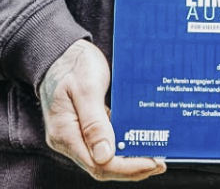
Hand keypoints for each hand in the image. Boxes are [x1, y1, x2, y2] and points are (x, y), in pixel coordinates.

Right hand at [40, 39, 165, 181]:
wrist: (61, 51)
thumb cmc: (73, 64)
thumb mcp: (86, 88)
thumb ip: (94, 122)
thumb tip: (105, 156)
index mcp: (65, 133)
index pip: (98, 164)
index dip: (126, 168)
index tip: (151, 163)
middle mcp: (68, 139)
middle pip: (101, 166)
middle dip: (131, 168)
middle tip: (159, 162)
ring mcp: (76, 133)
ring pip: (104, 156)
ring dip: (128, 159)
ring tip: (154, 154)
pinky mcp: (84, 125)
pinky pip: (104, 141)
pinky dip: (122, 144)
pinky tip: (139, 139)